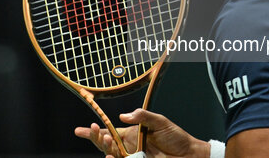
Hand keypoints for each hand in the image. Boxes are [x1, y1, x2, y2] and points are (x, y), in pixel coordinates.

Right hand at [74, 108, 209, 157]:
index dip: (94, 132)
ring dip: (106, 148)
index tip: (78, 130)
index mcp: (131, 134)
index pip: (109, 131)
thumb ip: (142, 117)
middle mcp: (129, 147)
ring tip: (106, 140)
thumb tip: (123, 115)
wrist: (190, 155)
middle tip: (94, 129)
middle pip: (106, 144)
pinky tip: (111, 157)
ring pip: (112, 156)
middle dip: (96, 138)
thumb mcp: (160, 122)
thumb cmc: (176, 137)